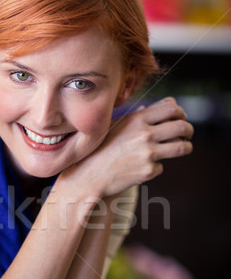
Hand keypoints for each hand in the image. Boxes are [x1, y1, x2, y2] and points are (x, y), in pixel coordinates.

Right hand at [63, 97, 193, 198]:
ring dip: (186, 147)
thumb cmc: (103, 148)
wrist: (90, 175)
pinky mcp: (149, 171)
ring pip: (182, 147)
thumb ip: (143, 115)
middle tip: (187, 133)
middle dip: (188, 130)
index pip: (172, 108)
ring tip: (182, 147)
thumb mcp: (119, 125)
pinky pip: (162, 166)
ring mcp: (148, 153)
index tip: (180, 118)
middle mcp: (145, 134)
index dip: (180, 113)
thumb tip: (168, 104)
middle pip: (182, 126)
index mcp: (137, 119)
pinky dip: (156, 166)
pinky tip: (142, 166)